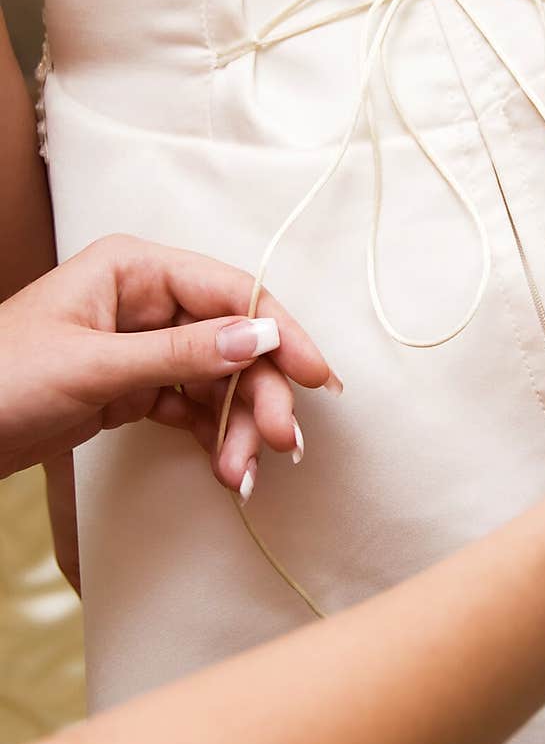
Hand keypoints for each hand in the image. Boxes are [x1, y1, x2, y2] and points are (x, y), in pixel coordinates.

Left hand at [0, 234, 340, 496]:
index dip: (279, 331)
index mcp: (137, 269)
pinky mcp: (137, 386)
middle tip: (282, 442)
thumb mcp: (95, 365)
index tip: (315, 374)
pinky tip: (227, 467)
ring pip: (219, 379)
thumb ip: (181, 352)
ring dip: (238, 426)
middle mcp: (149, 300)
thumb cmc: (1, 378)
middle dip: (259, 394)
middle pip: (233, 341)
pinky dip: (213, 436)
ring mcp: (145, 344)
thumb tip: (260, 338)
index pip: (232, 290)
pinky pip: (193, 406)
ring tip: (243, 474)